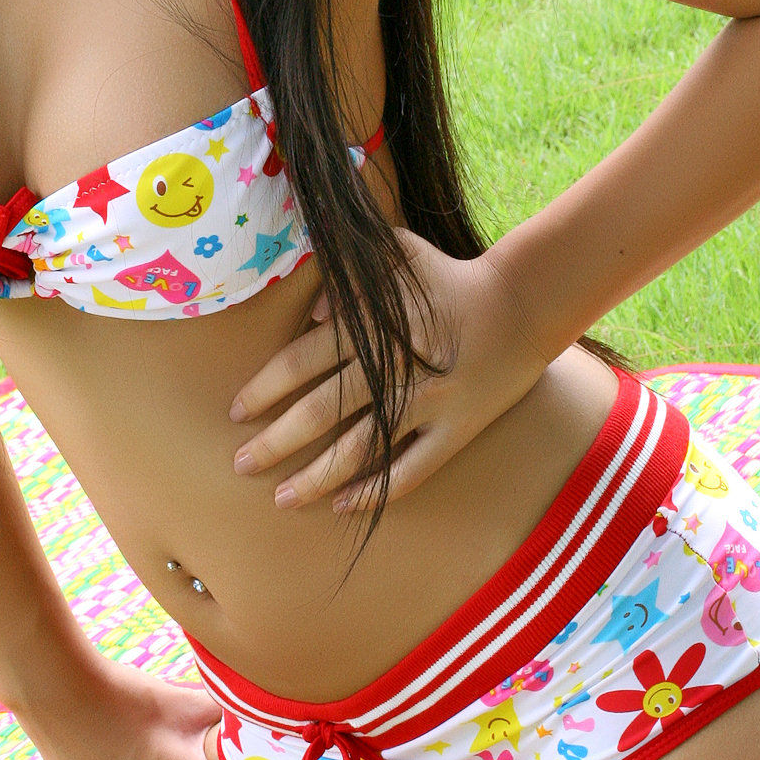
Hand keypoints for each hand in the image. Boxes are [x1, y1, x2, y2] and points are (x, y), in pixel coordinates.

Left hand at [229, 232, 550, 511]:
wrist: (522, 302)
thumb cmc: (449, 276)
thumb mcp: (397, 253)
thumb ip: (348, 273)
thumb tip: (309, 311)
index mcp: (371, 326)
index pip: (300, 362)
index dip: (264, 389)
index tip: (236, 412)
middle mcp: (392, 369)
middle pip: (320, 412)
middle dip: (275, 442)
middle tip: (241, 465)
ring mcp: (425, 404)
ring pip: (359, 450)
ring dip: (316, 477)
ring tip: (282, 498)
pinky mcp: (456, 430)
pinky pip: (411, 470)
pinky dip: (376, 491)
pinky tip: (344, 505)